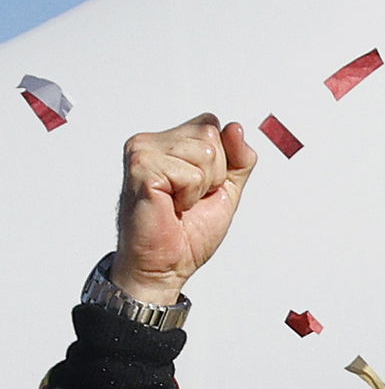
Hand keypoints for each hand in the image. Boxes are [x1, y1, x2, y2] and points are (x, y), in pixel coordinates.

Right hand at [115, 114, 258, 303]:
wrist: (164, 264)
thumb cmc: (188, 230)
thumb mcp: (227, 188)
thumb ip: (238, 158)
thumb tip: (236, 128)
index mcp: (167, 141)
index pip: (212, 124)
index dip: (222, 160)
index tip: (202, 186)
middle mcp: (151, 141)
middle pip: (211, 134)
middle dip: (214, 173)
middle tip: (189, 198)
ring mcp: (142, 152)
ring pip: (205, 152)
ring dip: (201, 186)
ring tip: (179, 202)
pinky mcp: (141, 168)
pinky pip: (192, 173)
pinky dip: (190, 196)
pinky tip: (171, 206)